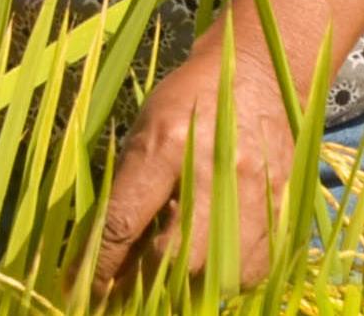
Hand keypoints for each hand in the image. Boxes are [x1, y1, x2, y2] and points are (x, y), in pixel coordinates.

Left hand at [95, 16, 307, 292]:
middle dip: (141, 282)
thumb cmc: (189, 98)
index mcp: (167, 145)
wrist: (258, 73)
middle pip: (173, 259)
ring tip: (166, 275)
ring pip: (213, 272)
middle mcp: (214, 173)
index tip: (83, 287)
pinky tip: (209, 264)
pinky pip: (250, 270)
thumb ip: (127, 187)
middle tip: (122, 289)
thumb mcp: (145, 127)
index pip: (124, 222)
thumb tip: (105, 249)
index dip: (100, 264)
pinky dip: (224, 278)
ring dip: (183, 284)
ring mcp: (255, 194)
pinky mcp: (281, 208)